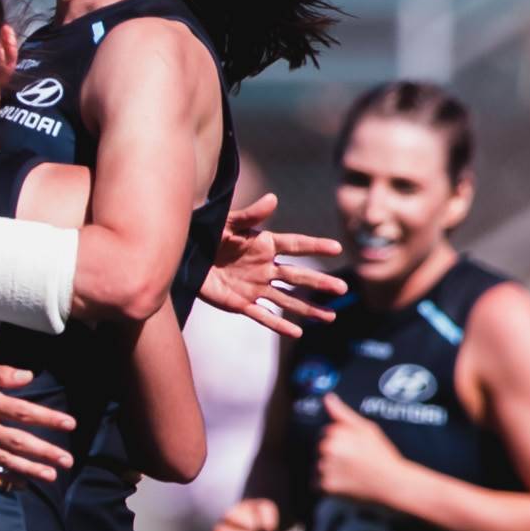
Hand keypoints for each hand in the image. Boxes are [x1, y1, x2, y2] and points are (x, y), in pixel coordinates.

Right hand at [0, 363, 74, 491]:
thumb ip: (1, 373)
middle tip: (67, 461)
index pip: (23, 412)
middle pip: (18, 441)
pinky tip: (20, 486)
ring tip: (50, 477)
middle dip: (44, 452)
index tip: (70, 424)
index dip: (48, 418)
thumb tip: (28, 376)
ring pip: (4, 460)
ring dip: (29, 470)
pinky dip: (1, 481)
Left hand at [200, 193, 344, 338]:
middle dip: (320, 282)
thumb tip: (273, 198)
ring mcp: (255, 287)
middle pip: (297, 276)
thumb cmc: (208, 234)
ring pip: (287, 300)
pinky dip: (279, 325)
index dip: (315, 246)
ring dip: (308, 308)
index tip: (336, 248)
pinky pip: (263, 316)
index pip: (295, 245)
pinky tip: (298, 332)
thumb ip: (251, 215)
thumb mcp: (228, 223)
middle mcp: (265, 268)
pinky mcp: (241, 304)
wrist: (187, 256)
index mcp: (265, 245)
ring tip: (330, 316)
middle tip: (342, 287)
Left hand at [315, 394, 413, 508]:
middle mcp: (327, 449)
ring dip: (330, 470)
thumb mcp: (366, 428)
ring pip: (319, 467)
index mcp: (335, 432)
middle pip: (321, 450)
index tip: (353, 448)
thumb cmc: (381, 454)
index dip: (341, 441)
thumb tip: (328, 398)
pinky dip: (330, 484)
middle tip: (353, 460)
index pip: (325, 434)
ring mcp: (326, 467)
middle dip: (333, 454)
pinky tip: (346, 482)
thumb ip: (343, 413)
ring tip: (350, 472)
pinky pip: (319, 484)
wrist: (392, 482)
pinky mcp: (327, 485)